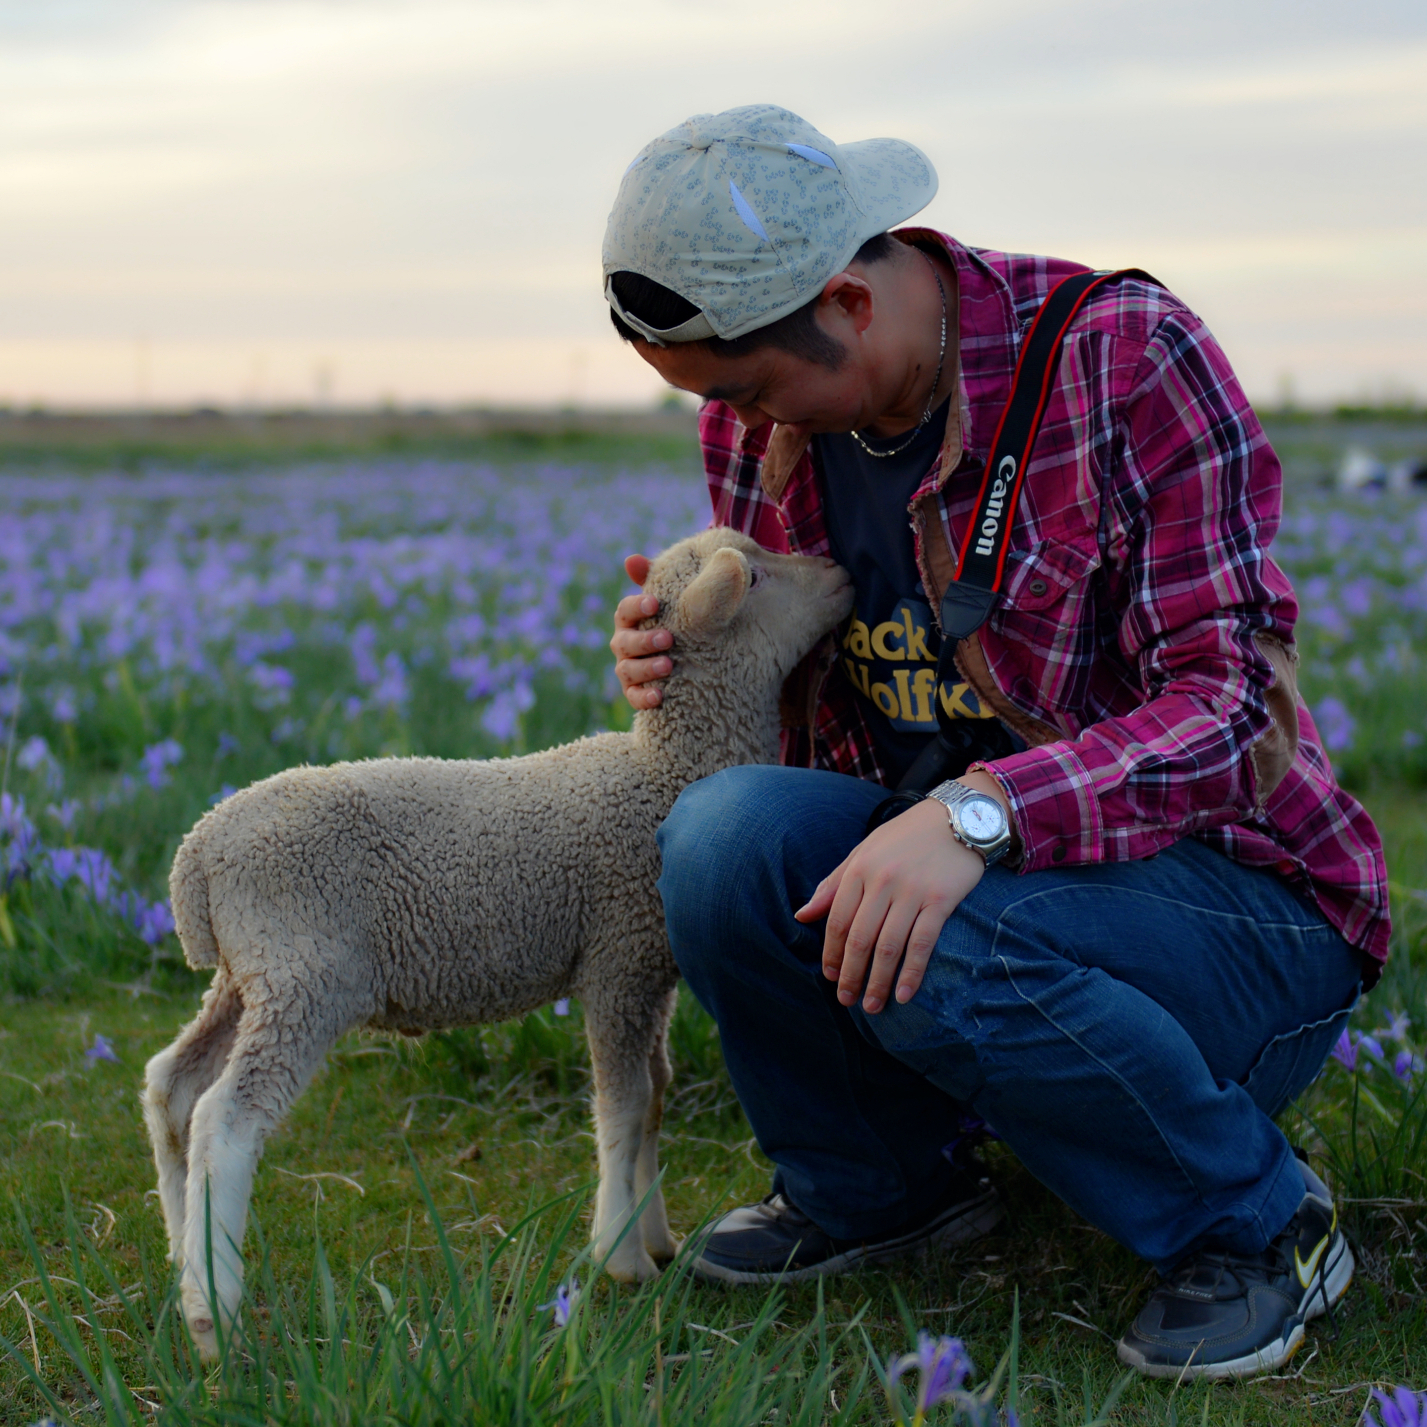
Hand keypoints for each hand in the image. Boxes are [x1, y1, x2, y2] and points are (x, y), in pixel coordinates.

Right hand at [610, 554, 673, 709]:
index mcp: (629, 620)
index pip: (625, 610)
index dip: (637, 606)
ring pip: (628, 670)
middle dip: (645, 640)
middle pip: (624, 642)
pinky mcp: (635, 692)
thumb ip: (654, 579)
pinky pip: (634, 696)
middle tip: (668, 638)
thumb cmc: (673, 620)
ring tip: (668, 664)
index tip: (655, 603)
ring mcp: (628, 669)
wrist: (688, 653)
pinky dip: (645, 697)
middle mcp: (623, 644)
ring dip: (647, 668)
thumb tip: (631, 559)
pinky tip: (660, 696)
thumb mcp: (669, 599)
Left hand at [796, 772, 1012, 1013]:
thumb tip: (803, 915)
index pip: (838, 920)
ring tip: (872, 1005)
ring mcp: (913, 891)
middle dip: (850, 974)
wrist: (959, 816)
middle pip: (860, 938)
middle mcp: (883, 881)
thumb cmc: (907, 836)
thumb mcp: (864, 851)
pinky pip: (922, 943)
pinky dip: (911, 972)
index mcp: (860, 868)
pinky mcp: (941, 900)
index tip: (831, 976)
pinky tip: (904, 994)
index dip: (832, 953)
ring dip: (878, 981)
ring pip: (888, 946)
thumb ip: (834, 883)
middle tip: (847, 1000)